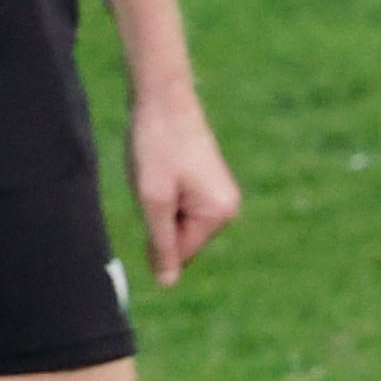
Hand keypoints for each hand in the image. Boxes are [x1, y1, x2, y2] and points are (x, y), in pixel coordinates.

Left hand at [126, 88, 239, 285]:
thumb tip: (167, 284)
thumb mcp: (152, 200)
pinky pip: (179, 206)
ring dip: (159, 205)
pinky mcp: (209, 184)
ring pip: (177, 223)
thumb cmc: (156, 145)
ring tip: (158, 171)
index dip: (155, 233)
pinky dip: (163, 193)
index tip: (152, 195)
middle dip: (159, 218)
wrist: (162, 97)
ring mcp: (221, 195)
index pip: (181, 252)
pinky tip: (163, 167)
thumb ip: (161, 244)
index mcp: (220, 213)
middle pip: (182, 239)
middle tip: (154, 179)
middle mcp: (228, 208)